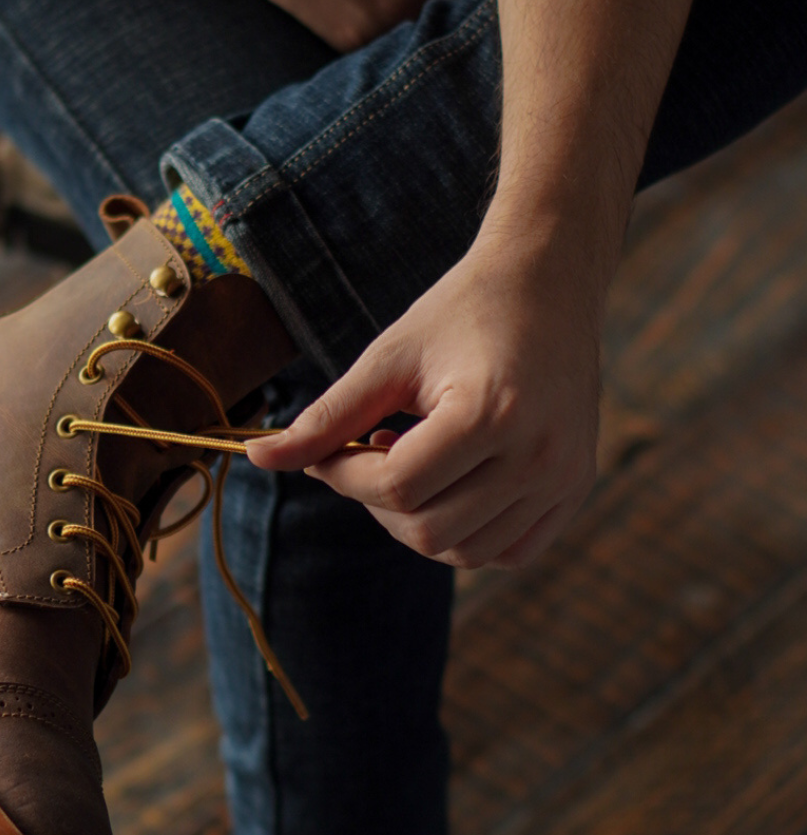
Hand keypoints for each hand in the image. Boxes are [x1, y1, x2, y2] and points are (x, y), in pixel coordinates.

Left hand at [246, 226, 602, 568]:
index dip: (344, 475)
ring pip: (464, 552)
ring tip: (413, 462)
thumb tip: (258, 459)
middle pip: (428, 531)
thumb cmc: (462, 312)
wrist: (548, 283)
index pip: (396, 487)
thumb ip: (327, 417)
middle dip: (378, 503)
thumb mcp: (389, 358)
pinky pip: (509, 552)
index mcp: (491, 414)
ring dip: (419, 522)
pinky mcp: (576, 489)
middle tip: (370, 454)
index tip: (327, 451)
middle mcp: (539, 456)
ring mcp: (564, 478)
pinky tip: (451, 485)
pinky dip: (467, 535)